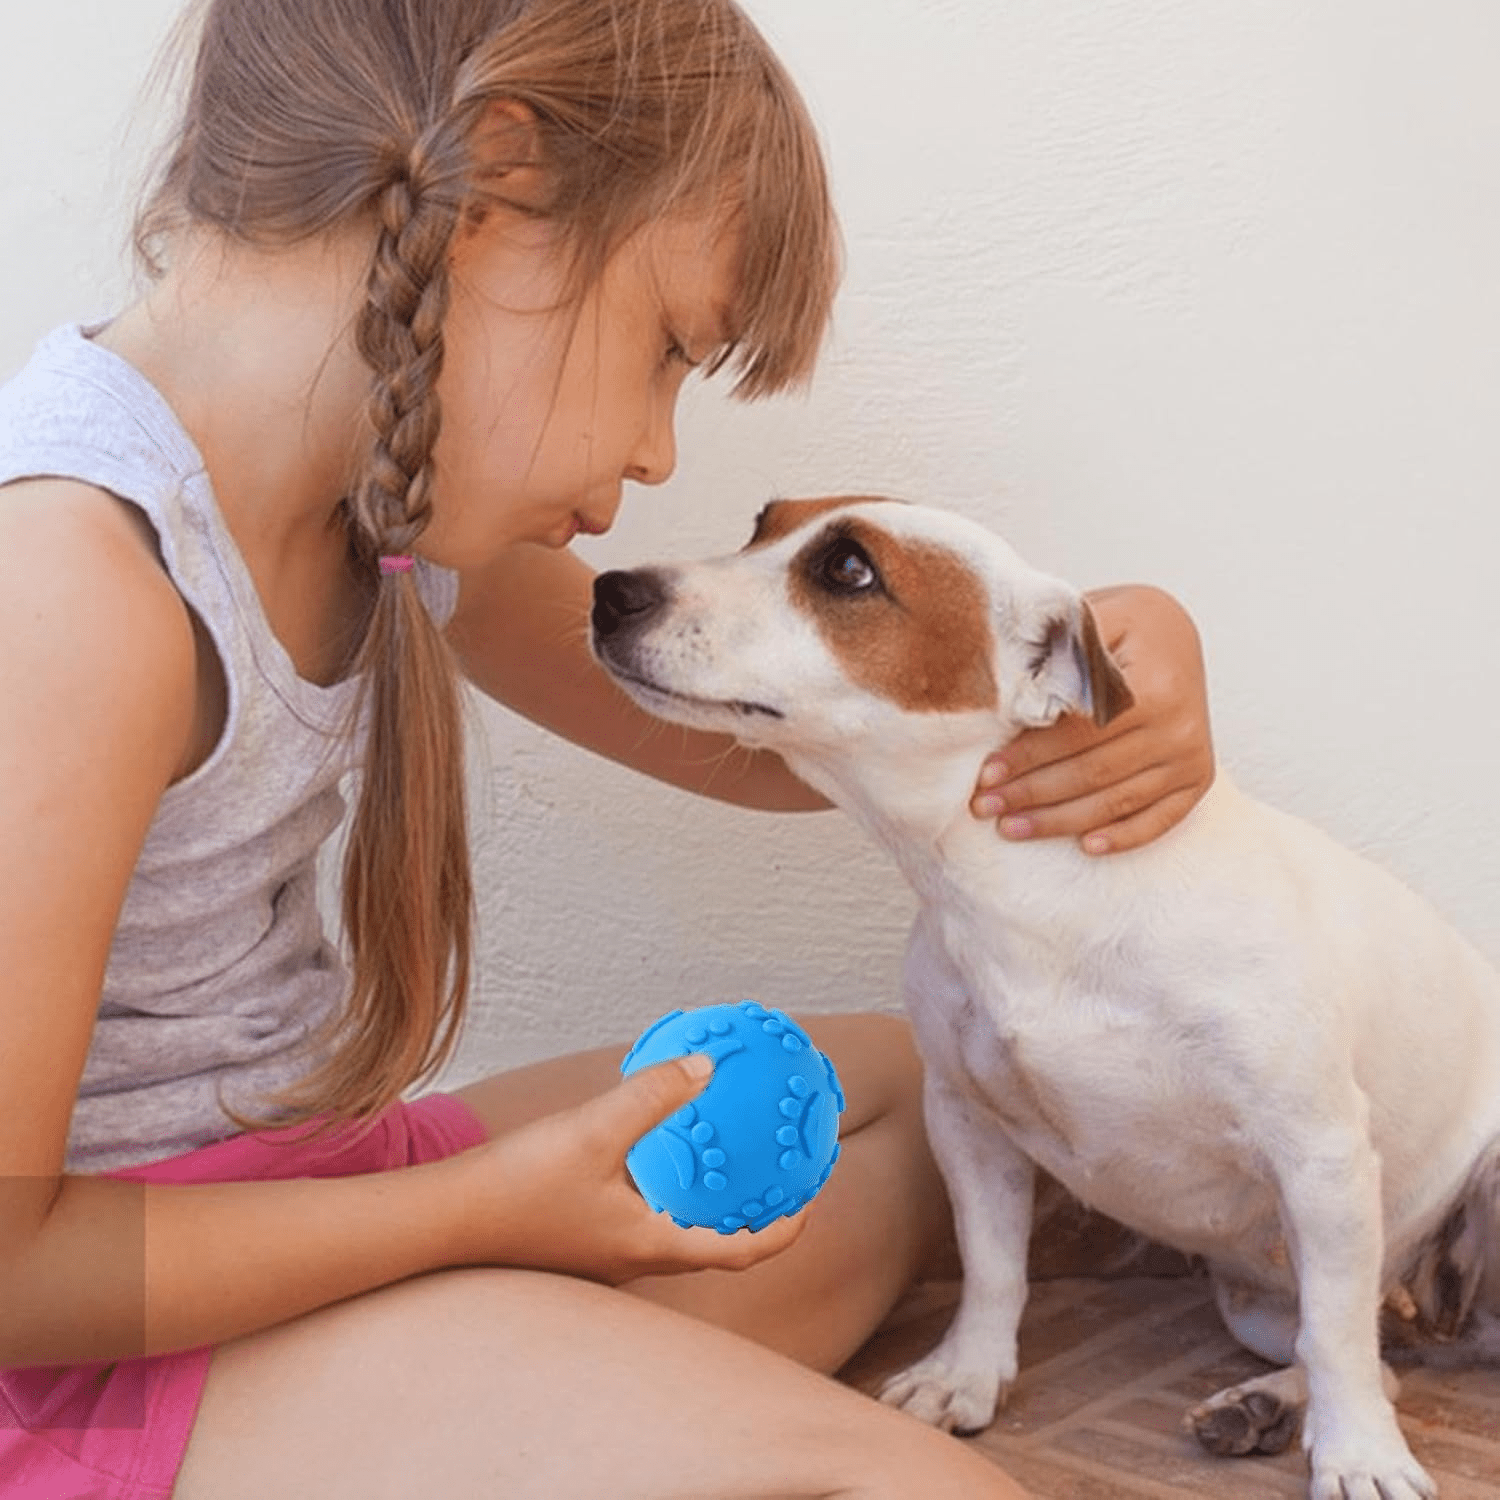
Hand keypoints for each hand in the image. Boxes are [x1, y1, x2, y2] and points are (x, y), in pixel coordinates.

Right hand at [453, 1054, 805, 1281]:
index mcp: (650, 1245)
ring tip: (727, 1169)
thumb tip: (707, 1066)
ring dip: (710, 1213)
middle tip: (779, 1182)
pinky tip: (654, 1163)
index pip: (739, 1253)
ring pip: (676, 1239)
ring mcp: (605, 1259)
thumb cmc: (518, 1186)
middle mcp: (634, 1262)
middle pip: (712, 1250)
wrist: (445, 1223)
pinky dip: (669, 1201)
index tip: (811, 1203)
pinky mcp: (579, 1245)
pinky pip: (643, 1226)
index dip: (783, 1233)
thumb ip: (652, 1096)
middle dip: (753, 1221)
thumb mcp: (593, 1130)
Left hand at [971, 584, 1213, 854]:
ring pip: (1116, 801)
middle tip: (985, 807)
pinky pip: (1161, 819)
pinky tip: (1084, 846)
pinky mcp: (1198, 776)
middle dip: (1031, 794)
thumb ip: (1060, 651)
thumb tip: (1011, 692)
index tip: (986, 773)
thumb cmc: (1122, 624)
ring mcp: (1191, 755)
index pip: (1076, 734)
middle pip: (1092, 774)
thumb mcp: (1092, 617)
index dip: (1028, 756)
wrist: (1176, 632)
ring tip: (1011, 828)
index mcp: (1150, 686)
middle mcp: (1178, 726)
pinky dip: (1123, 837)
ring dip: (1060, 821)